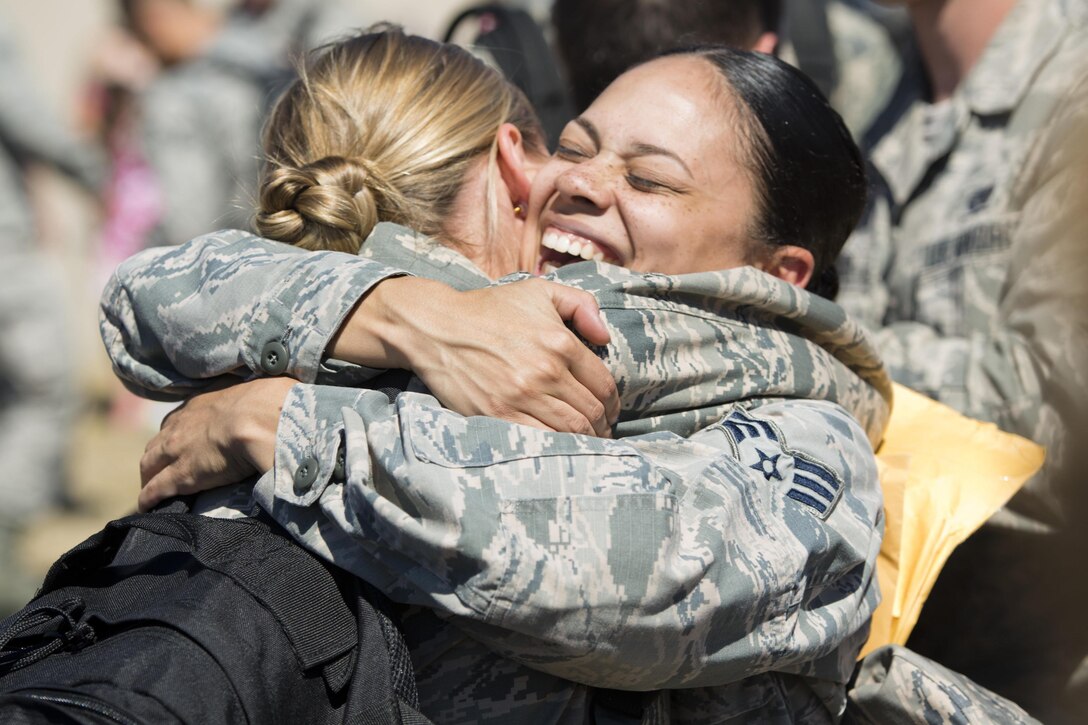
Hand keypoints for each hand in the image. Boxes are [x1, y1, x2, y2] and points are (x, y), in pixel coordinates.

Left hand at [137, 377, 294, 511]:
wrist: (259, 419)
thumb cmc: (268, 404)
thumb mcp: (255, 396)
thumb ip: (254, 406)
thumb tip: (271, 409)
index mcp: (199, 406)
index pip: (178, 423)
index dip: (177, 437)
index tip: (181, 447)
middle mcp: (180, 425)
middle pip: (157, 444)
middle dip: (156, 458)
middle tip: (162, 472)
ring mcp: (176, 451)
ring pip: (149, 465)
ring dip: (150, 477)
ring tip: (155, 491)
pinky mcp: (179, 476)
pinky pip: (154, 490)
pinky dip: (148, 499)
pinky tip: (147, 508)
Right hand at [330, 277, 619, 435]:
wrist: (437, 328)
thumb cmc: (489, 309)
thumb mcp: (539, 290)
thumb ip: (581, 304)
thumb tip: (605, 336)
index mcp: (560, 342)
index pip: (603, 383)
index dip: (613, 402)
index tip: (610, 410)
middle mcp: (545, 371)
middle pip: (591, 411)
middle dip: (603, 424)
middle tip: (601, 430)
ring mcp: (521, 396)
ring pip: (571, 430)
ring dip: (585, 439)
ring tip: (586, 441)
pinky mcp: (499, 415)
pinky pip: (541, 439)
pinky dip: (557, 446)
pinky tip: (560, 446)